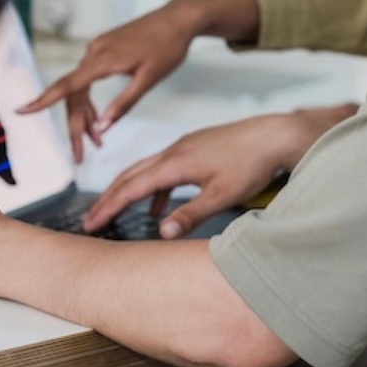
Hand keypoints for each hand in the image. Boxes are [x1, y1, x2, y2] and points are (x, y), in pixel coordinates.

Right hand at [18, 0, 260, 162]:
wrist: (178, 18)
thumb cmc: (168, 47)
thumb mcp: (149, 79)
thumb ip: (124, 103)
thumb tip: (101, 127)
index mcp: (103, 60)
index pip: (67, 85)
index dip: (43, 100)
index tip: (22, 111)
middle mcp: (95, 52)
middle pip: (74, 94)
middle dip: (76, 126)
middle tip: (80, 156)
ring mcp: (99, 48)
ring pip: (81, 88)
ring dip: (85, 115)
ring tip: (96, 142)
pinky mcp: (105, 48)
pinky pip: (89, 78)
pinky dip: (91, 99)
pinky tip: (99, 116)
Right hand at [83, 102, 358, 238]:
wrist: (275, 134)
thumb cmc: (252, 163)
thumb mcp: (222, 194)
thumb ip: (190, 214)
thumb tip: (161, 232)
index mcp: (176, 162)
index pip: (132, 186)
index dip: (108, 206)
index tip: (90, 223)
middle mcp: (175, 150)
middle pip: (131, 174)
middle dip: (109, 197)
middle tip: (92, 219)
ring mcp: (185, 146)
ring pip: (147, 169)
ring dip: (130, 190)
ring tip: (117, 213)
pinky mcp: (197, 147)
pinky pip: (165, 168)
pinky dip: (154, 187)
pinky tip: (160, 206)